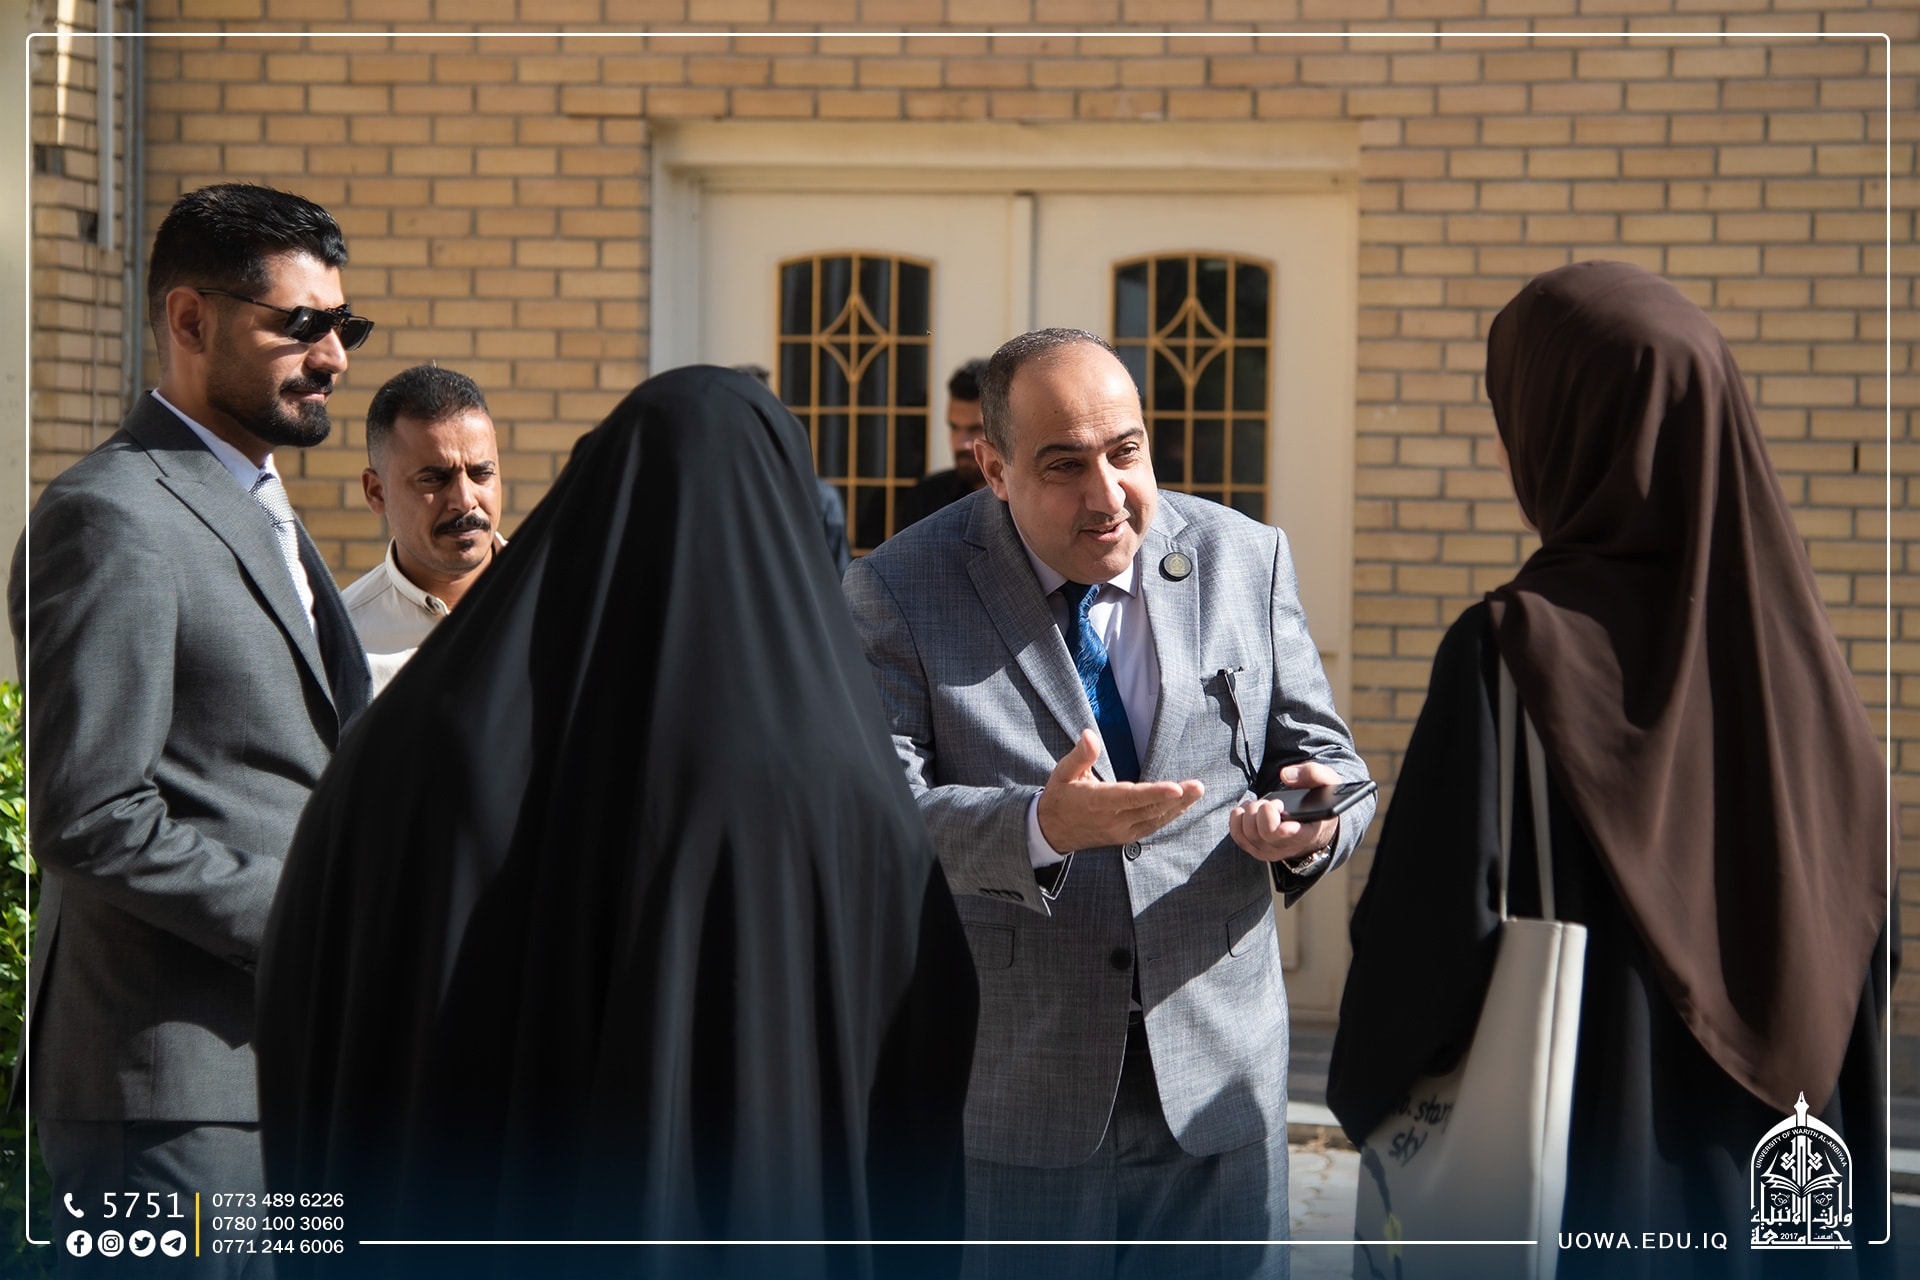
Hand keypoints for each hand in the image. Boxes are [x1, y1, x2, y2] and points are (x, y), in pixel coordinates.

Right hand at [1036, 729, 1204, 852]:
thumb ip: (1080, 755)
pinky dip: (1169, 816)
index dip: (1154, 793)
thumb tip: (1090, 734)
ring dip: (1178, 807)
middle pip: (1150, 809)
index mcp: (1097, 802)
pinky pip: (1152, 827)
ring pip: (1154, 819)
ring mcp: (1120, 832)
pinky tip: (1183, 805)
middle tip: (1198, 786)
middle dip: (1177, 798)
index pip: (1130, 797)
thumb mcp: (1063, 772)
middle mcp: (1112, 820)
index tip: (1176, 787)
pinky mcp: (1126, 838)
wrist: (1052, 831)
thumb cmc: (1060, 796)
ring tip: (1197, 792)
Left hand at [1229, 761, 1341, 863]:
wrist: (1312, 822)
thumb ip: (1314, 774)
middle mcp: (1290, 846)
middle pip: (1267, 833)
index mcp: (1311, 831)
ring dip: (1251, 812)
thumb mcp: (1328, 783)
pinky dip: (1238, 819)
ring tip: (1261, 803)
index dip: (1287, 830)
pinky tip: (1247, 809)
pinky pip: (1238, 836)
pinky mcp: (1256, 848)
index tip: (1282, 815)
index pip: (1297, 837)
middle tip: (1272, 802)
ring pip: (1250, 834)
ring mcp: (1271, 850)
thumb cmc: (1318, 800)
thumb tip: (1286, 776)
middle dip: (1264, 809)